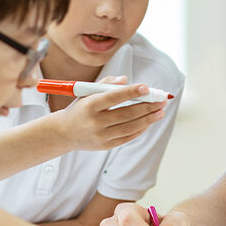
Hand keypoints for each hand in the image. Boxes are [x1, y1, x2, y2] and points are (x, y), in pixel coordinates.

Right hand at [50, 75, 166, 151]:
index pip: (113, 97)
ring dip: (148, 119)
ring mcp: (101, 136)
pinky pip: (127, 137)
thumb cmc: (80, 108)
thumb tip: (126, 80)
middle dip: (147, 107)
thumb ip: (106, 84)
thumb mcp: (87, 93)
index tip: (146, 87)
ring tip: (161, 111)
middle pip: (126, 114)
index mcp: (89, 105)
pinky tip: (149, 121)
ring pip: (130, 127)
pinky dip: (140, 129)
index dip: (131, 92)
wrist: (63, 133)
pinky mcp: (106, 146)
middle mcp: (95, 122)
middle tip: (162, 100)